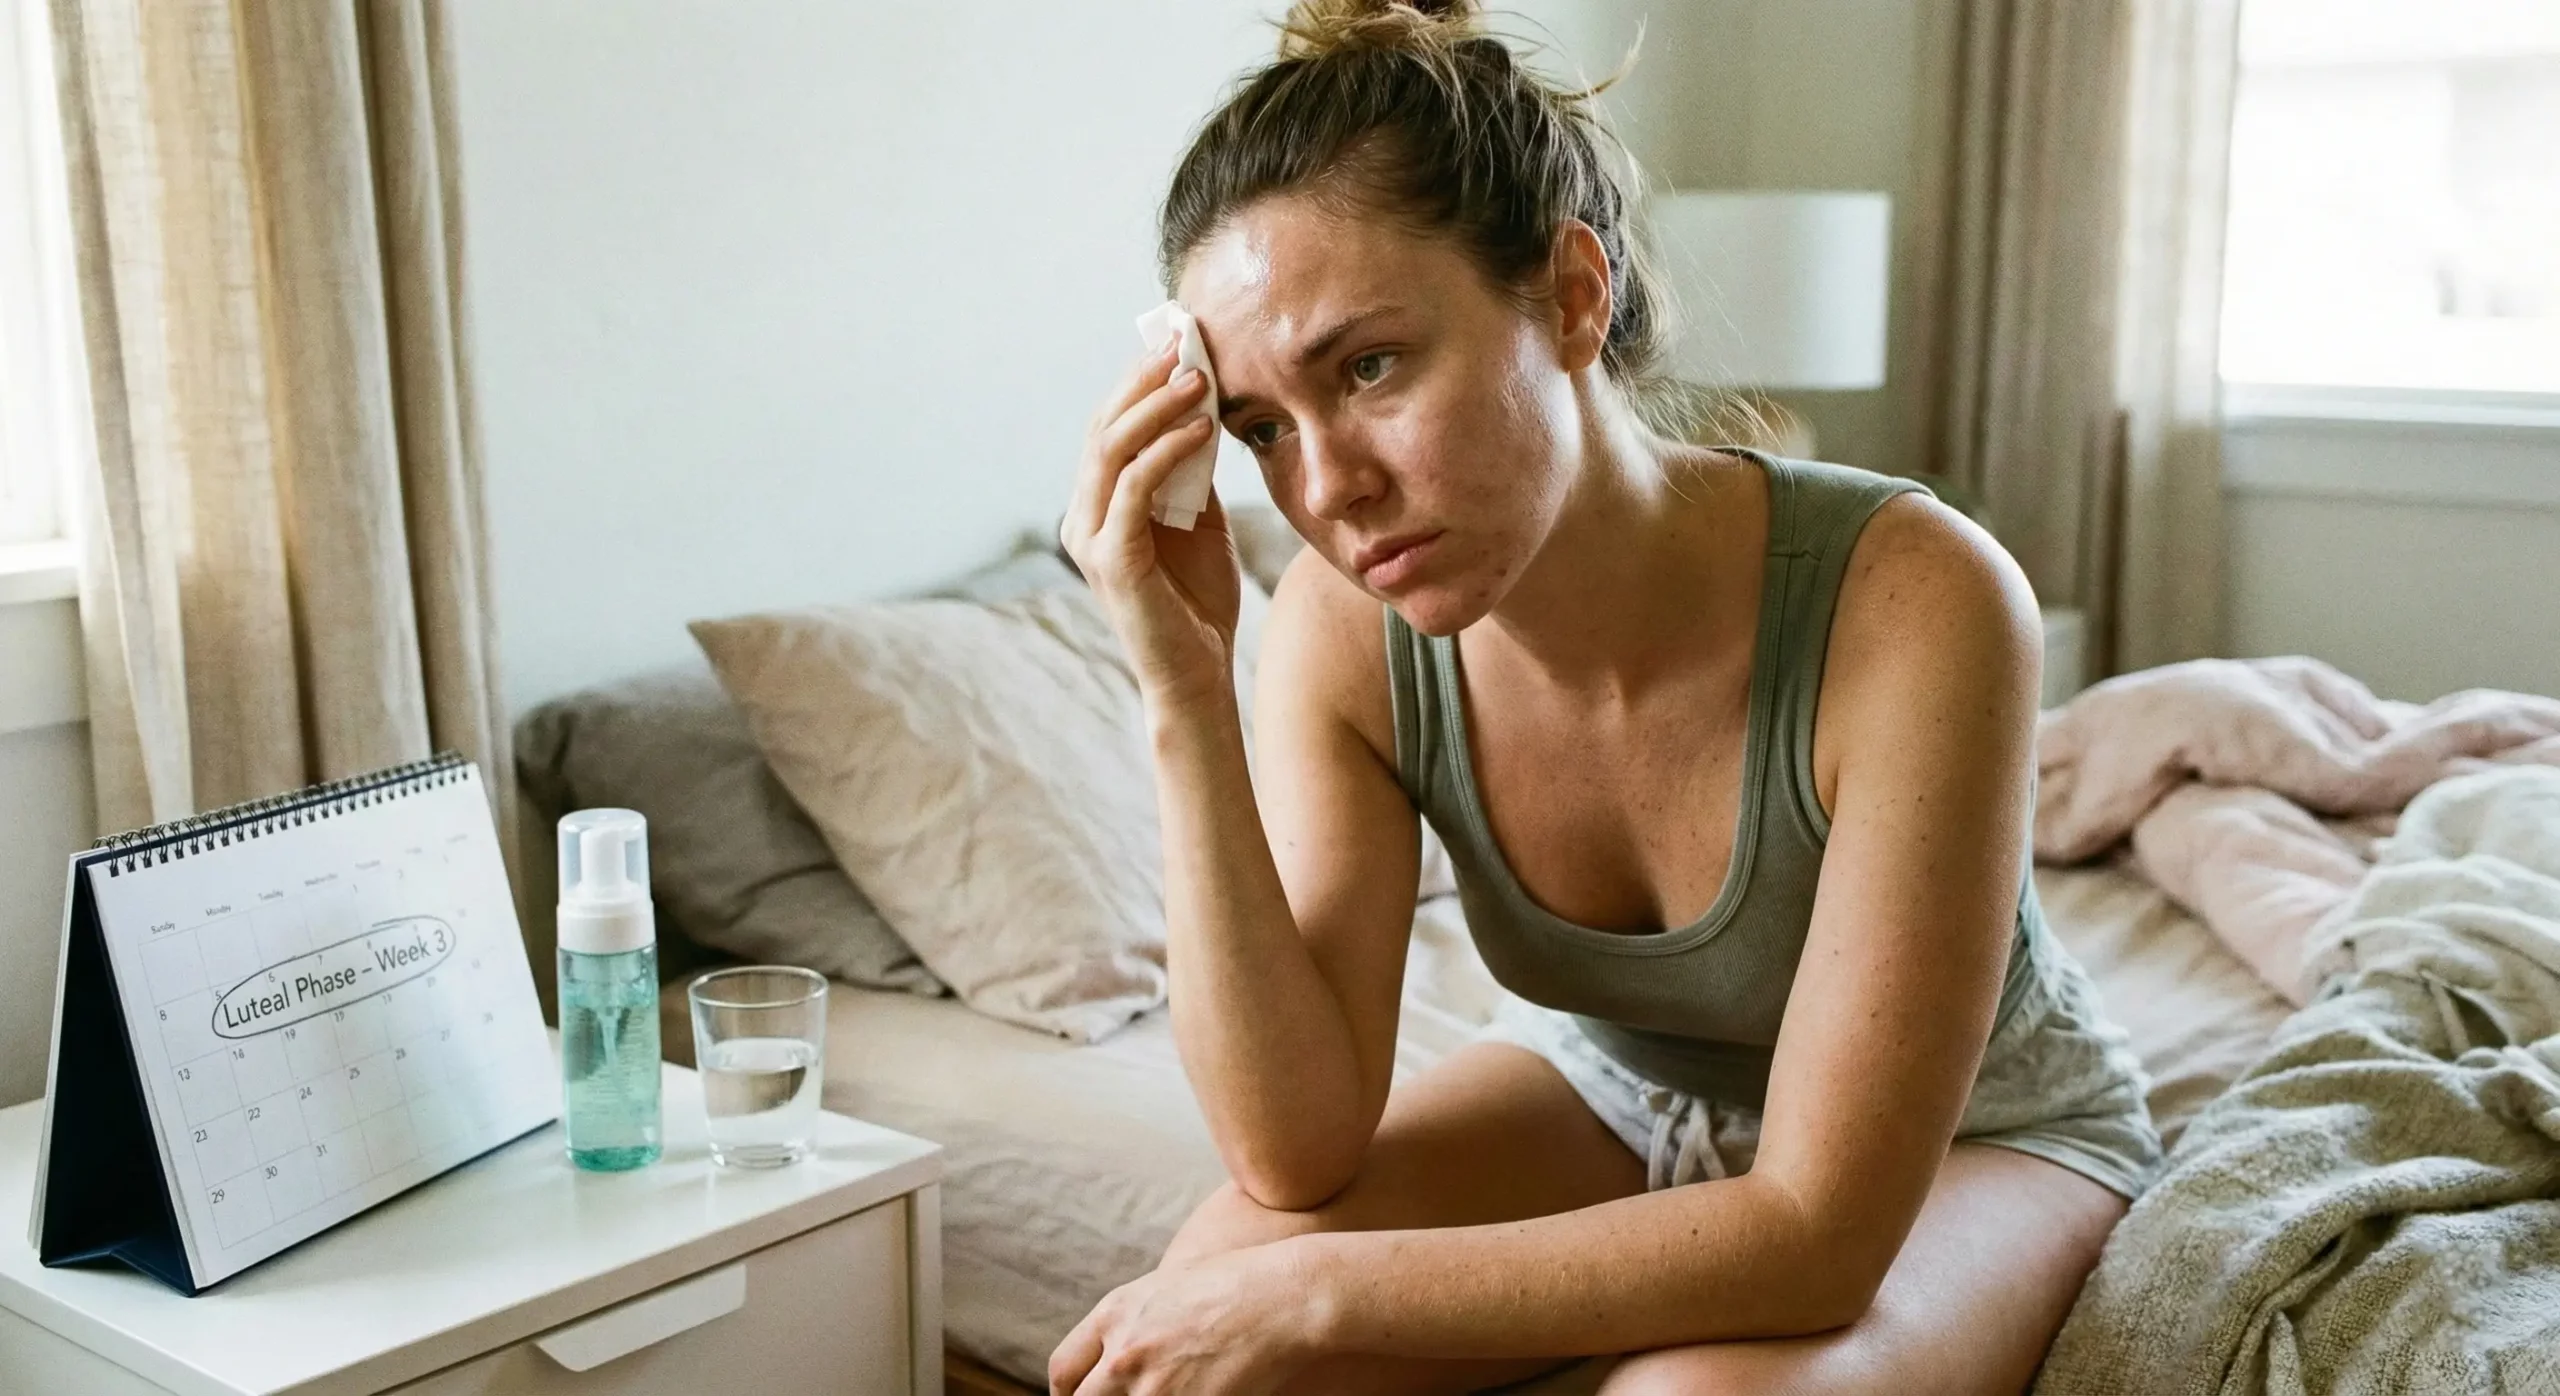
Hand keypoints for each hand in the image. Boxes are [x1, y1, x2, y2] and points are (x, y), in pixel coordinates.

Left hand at [1048, 1242, 1325, 1395]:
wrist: (1285, 1296)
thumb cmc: (1236, 1283)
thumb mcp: (1167, 1287)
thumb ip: (1131, 1321)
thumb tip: (1115, 1353)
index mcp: (1114, 1315)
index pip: (1064, 1372)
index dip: (1071, 1393)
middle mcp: (1125, 1353)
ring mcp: (1155, 1387)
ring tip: (1171, 1392)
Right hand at [1061, 338, 1243, 707]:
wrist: (1197, 673)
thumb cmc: (1197, 599)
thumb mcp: (1199, 520)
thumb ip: (1189, 472)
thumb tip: (1202, 409)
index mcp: (1097, 504)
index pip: (1110, 427)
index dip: (1138, 381)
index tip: (1176, 341)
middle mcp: (1082, 516)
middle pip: (1104, 429)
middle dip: (1143, 382)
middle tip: (1183, 345)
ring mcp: (1090, 539)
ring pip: (1112, 452)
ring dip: (1156, 408)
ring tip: (1197, 379)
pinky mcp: (1111, 562)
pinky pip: (1133, 492)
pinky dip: (1166, 454)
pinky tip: (1200, 431)